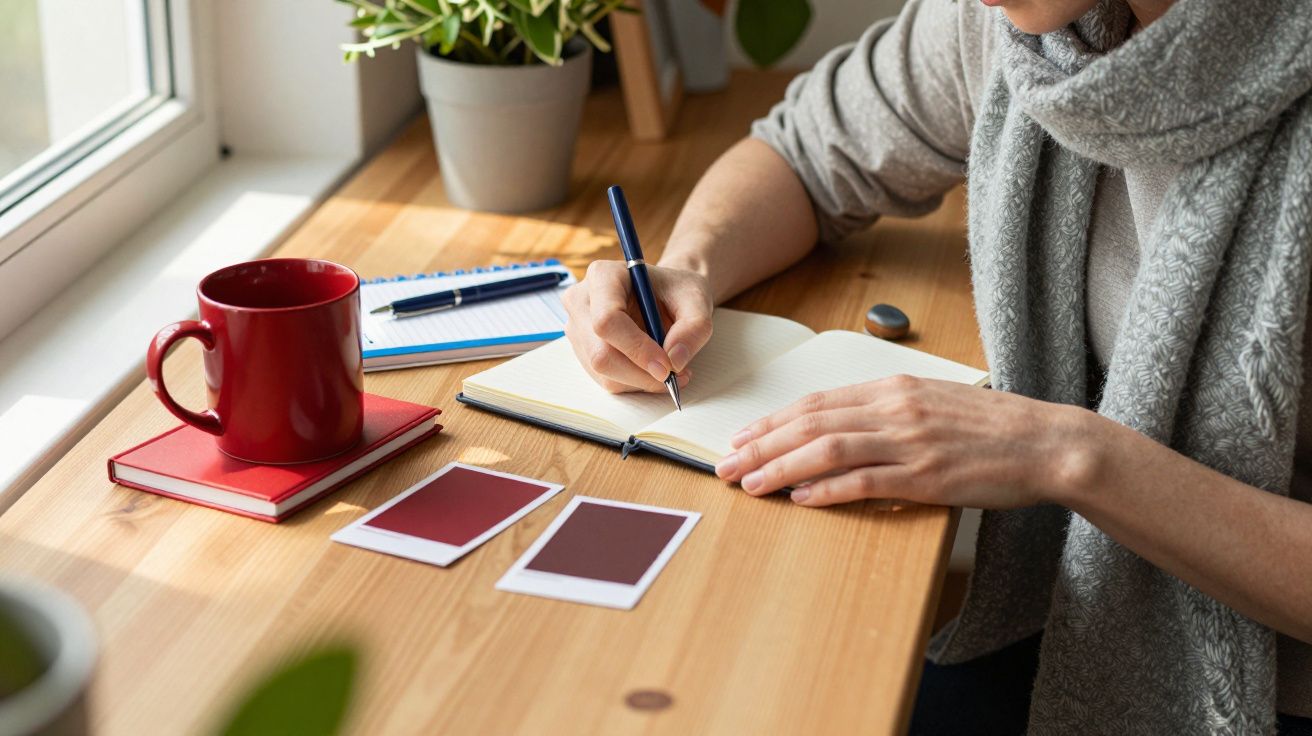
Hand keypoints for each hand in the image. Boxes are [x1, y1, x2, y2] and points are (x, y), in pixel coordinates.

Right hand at [562, 261, 713, 392]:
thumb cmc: (677, 291)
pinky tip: (653, 369)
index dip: (637, 349)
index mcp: (604, 275)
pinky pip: (606, 379)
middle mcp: (581, 300)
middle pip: (601, 353)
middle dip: (641, 373)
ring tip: (671, 369)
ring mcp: (577, 327)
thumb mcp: (698, 300)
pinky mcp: (583, 350)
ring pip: (603, 372)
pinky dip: (634, 382)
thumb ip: (694, 328)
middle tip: (675, 375)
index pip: (607, 320)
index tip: (667, 366)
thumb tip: (674, 361)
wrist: (666, 294)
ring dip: (641, 380)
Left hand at [714, 375, 1092, 507]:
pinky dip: (827, 490)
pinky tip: (800, 499)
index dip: (773, 421)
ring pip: (827, 450)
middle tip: (725, 464)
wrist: (1048, 442)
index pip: (818, 402)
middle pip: (811, 423)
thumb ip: (890, 411)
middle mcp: (895, 409)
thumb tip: (844, 428)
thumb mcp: (934, 403)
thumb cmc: (994, 427)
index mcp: (894, 388)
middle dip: (761, 444)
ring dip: (781, 467)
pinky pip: (865, 481)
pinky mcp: (927, 476)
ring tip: (750, 483)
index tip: (742, 435)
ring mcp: (910, 442)